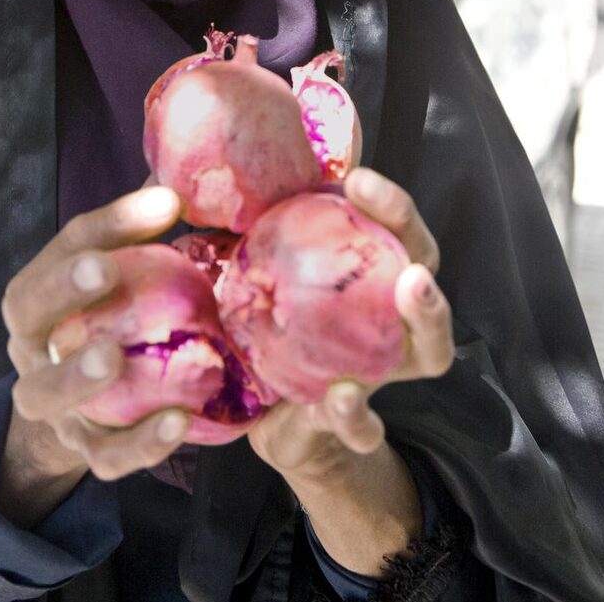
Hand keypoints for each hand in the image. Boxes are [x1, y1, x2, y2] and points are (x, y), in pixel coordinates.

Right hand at [0, 185, 186, 525]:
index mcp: (39, 289)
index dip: (111, 223)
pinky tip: (178, 422)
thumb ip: (146, 231)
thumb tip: (189, 183)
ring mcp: (49, 401)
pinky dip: (138, 443)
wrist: (78, 415)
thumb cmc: (109, 321)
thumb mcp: (123, 273)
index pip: (68, 244)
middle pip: (28, 312)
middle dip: (62, 287)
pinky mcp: (82, 450)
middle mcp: (30, 344)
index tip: (164, 205)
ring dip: (75, 375)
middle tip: (104, 269)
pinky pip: (103, 455)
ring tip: (113, 358)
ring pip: (44, 393)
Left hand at [246, 167, 453, 572]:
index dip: (389, 206)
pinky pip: (364, 426)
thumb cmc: (256, 322)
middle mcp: (383, 319)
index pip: (394, 231)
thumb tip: (175, 177)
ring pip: (428, 353)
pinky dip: (357, 416)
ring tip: (408, 306)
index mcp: (361, 275)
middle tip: (413, 268)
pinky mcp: (346, 423)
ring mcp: (376, 371)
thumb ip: (226, 230)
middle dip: (427, 262)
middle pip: (427, 285)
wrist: (255, 412)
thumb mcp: (245, 274)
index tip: (358, 179)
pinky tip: (339, 399)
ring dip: (426, 326)